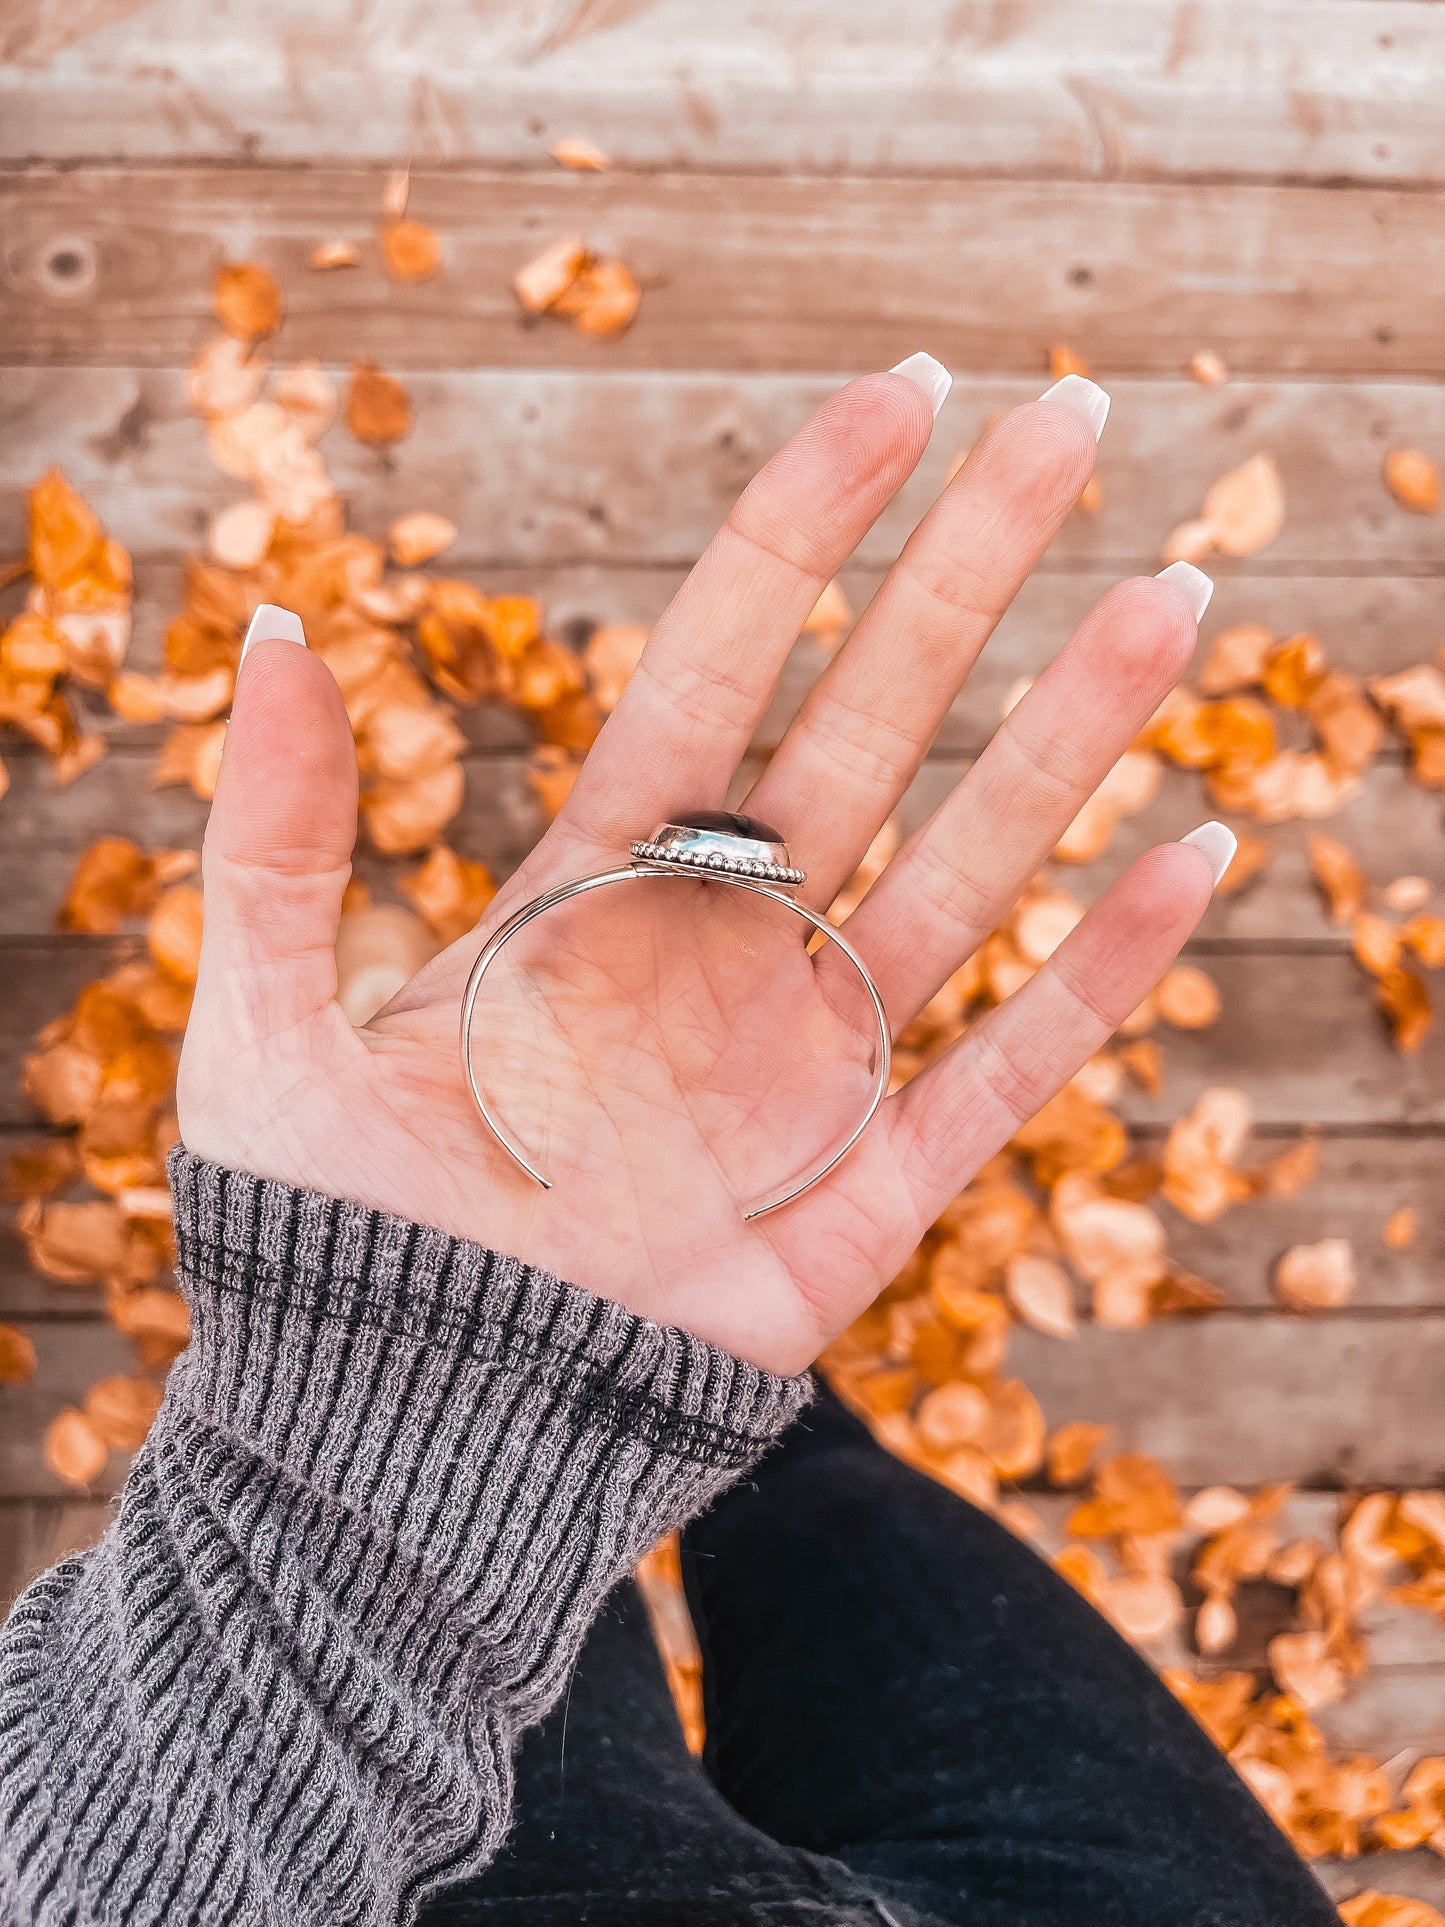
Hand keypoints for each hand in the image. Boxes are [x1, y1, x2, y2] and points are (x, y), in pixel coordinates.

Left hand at [178, 366, 1220, 1375]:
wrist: (399, 1440)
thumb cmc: (323, 1242)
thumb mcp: (261, 1027)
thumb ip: (275, 835)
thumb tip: (272, 624)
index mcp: (595, 890)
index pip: (722, 663)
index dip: (811, 528)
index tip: (904, 392)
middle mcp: (723, 950)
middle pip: (872, 727)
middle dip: (971, 575)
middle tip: (1076, 422)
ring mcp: (810, 1066)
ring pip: (968, 870)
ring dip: (1071, 738)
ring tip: (1170, 600)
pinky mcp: (869, 1196)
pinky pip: (1007, 1068)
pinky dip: (1102, 974)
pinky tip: (1192, 856)